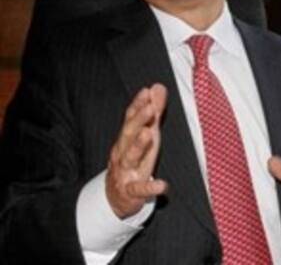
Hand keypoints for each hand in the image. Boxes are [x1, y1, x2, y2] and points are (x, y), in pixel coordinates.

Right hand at [106, 83, 167, 218]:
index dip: (138, 105)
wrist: (115, 198)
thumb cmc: (134, 161)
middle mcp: (122, 153)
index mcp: (126, 139)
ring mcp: (125, 173)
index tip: (146, 91)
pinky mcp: (131, 192)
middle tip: (150, 108)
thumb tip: (157, 87)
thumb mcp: (145, 135)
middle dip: (138, 121)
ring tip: (149, 134)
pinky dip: (150, 187)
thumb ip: (153, 112)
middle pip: (128, 135)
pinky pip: (139, 189)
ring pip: (130, 158)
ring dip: (139, 146)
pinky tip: (162, 185)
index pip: (130, 119)